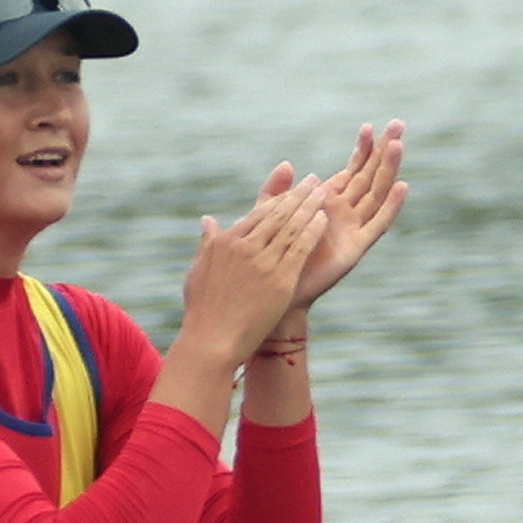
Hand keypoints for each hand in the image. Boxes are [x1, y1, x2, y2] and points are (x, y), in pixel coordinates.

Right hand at [181, 176, 327, 366]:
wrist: (212, 341)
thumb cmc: (203, 311)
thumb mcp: (198, 272)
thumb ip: (206, 244)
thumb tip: (207, 220)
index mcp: (224, 243)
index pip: (258, 213)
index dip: (278, 199)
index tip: (292, 189)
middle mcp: (243, 247)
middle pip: (277, 214)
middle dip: (298, 194)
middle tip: (314, 181)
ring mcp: (263, 262)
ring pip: (291, 226)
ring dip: (309, 207)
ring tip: (324, 194)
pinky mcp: (280, 279)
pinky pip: (300, 247)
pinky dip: (312, 230)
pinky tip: (323, 220)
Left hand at [255, 121, 408, 312]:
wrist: (273, 292)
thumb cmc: (271, 256)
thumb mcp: (270, 217)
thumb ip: (277, 191)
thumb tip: (288, 163)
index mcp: (327, 202)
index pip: (352, 170)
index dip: (362, 149)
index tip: (369, 127)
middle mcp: (345, 213)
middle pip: (371, 176)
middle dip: (384, 151)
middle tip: (398, 124)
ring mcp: (353, 229)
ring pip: (376, 194)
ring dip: (388, 170)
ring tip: (398, 145)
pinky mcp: (356, 248)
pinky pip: (378, 225)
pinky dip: (390, 206)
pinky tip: (401, 187)